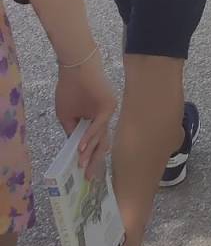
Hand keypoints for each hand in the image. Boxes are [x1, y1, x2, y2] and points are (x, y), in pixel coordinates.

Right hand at [55, 54, 117, 180]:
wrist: (76, 66)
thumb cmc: (70, 88)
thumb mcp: (66, 115)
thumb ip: (71, 131)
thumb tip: (74, 147)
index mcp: (96, 121)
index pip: (94, 143)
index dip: (89, 158)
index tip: (84, 174)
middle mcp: (105, 119)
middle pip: (101, 143)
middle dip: (94, 162)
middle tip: (89, 178)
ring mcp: (108, 112)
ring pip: (101, 136)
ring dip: (90, 152)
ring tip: (83, 166)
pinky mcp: (109, 105)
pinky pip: (99, 125)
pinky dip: (89, 136)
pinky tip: (82, 148)